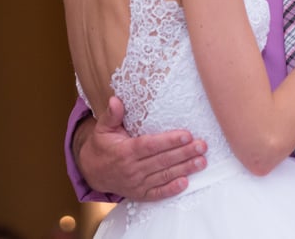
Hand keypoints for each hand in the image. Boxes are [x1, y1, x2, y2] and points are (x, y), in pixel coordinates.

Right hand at [77, 96, 207, 200]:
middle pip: (162, 160)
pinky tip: (185, 183)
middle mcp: (131, 169)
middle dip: (184, 153)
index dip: (169, 141)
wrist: (92, 172)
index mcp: (125, 151)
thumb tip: (115, 100)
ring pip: (163, 176)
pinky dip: (171, 189)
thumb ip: (111, 115)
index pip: (151, 145)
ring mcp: (136, 183)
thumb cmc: (102, 146)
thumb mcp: (103, 128)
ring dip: (184, 169)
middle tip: (202, 146)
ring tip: (201, 161)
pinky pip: (157, 193)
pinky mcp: (139, 194)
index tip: (187, 135)